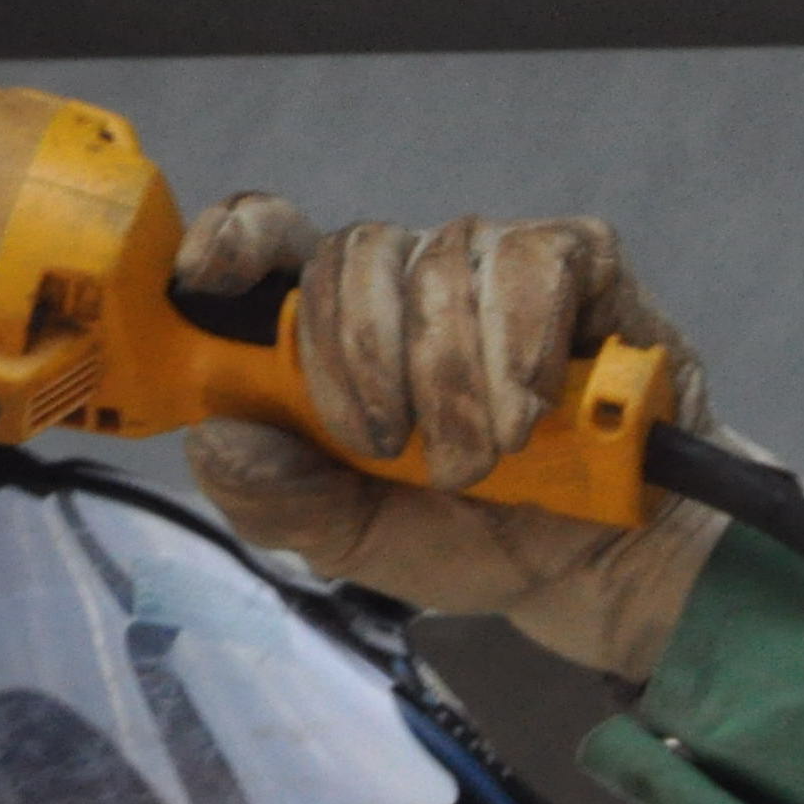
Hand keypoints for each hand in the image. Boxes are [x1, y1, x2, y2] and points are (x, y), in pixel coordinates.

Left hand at [173, 193, 753, 680]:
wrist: (596, 566)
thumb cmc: (463, 536)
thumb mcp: (348, 541)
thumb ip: (274, 498)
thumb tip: (217, 434)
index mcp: (332, 329)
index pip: (271, 238)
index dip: (234, 237)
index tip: (207, 276)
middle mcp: (404, 278)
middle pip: (351, 253)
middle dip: (364, 361)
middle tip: (394, 449)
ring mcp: (489, 262)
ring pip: (440, 264)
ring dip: (453, 382)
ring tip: (479, 460)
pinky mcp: (579, 262)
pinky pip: (533, 262)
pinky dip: (520, 345)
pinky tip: (534, 409)